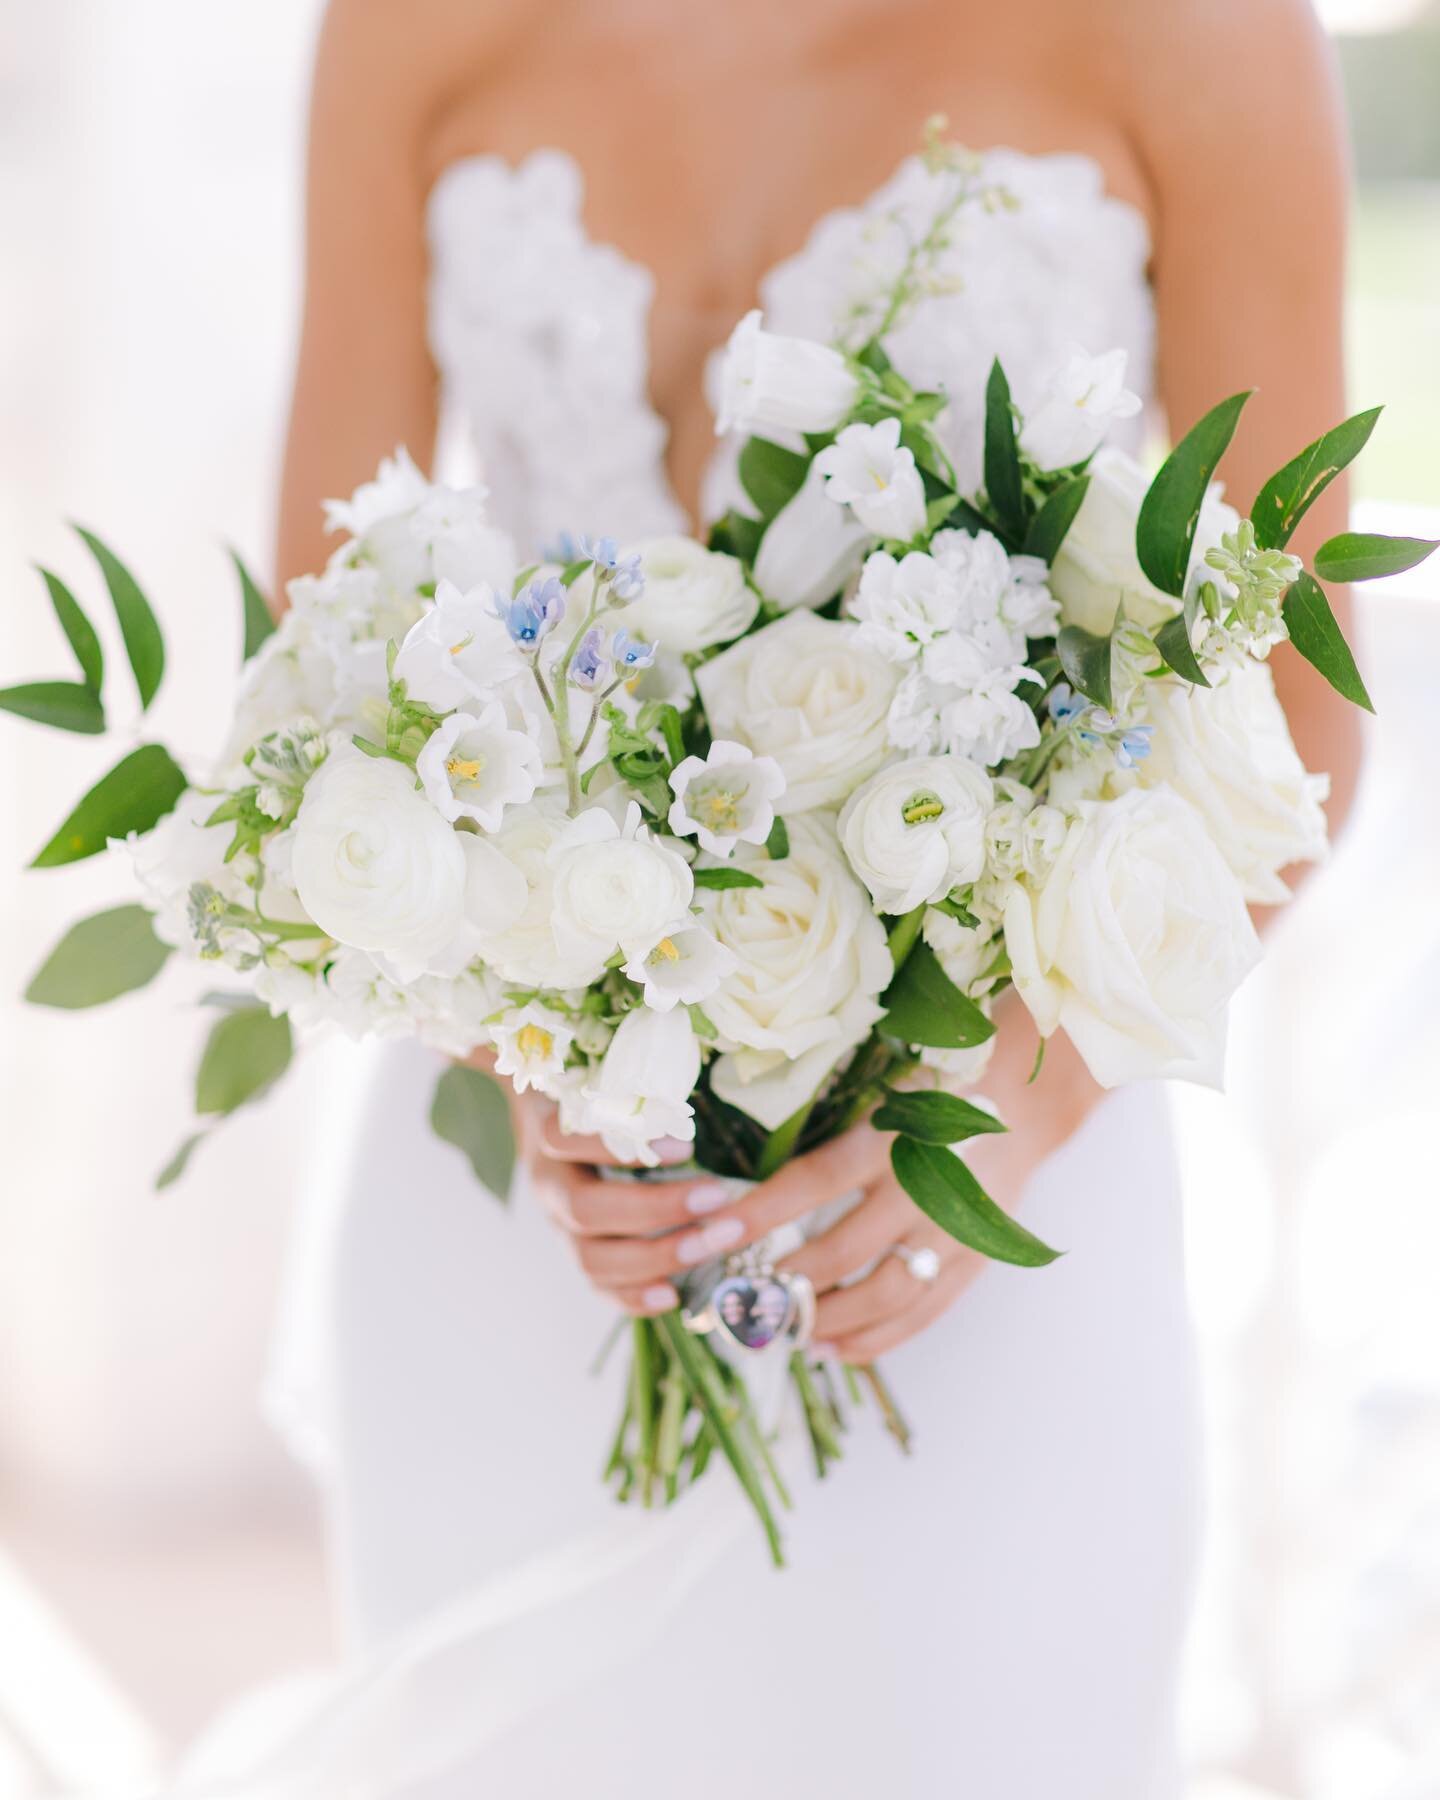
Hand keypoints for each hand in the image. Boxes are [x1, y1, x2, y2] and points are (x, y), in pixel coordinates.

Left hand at [516, 1003, 1099, 1358]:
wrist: (1026, 1098)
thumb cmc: (933, 1089)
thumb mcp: (878, 1095)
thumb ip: (826, 1137)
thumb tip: (745, 1179)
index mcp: (891, 1135)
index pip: (812, 1183)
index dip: (759, 1213)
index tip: (709, 1234)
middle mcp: (924, 1184)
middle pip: (845, 1250)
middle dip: (786, 1282)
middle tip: (740, 1300)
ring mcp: (956, 1228)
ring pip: (885, 1293)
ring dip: (829, 1321)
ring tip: (784, 1334)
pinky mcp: (976, 1258)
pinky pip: (923, 1312)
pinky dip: (877, 1338)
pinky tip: (835, 1348)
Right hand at [522, 1098, 891, 1318]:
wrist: (550, 1124)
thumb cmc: (597, 1094)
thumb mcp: (605, 1076)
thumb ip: (640, 1080)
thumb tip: (711, 1058)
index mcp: (552, 1133)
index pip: (565, 1140)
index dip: (619, 1146)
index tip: (684, 1145)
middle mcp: (550, 1185)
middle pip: (587, 1210)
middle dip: (658, 1210)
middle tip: (718, 1200)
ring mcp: (561, 1227)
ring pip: (593, 1258)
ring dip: (657, 1257)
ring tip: (712, 1246)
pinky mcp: (580, 1253)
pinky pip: (599, 1288)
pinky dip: (634, 1298)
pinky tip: (674, 1298)